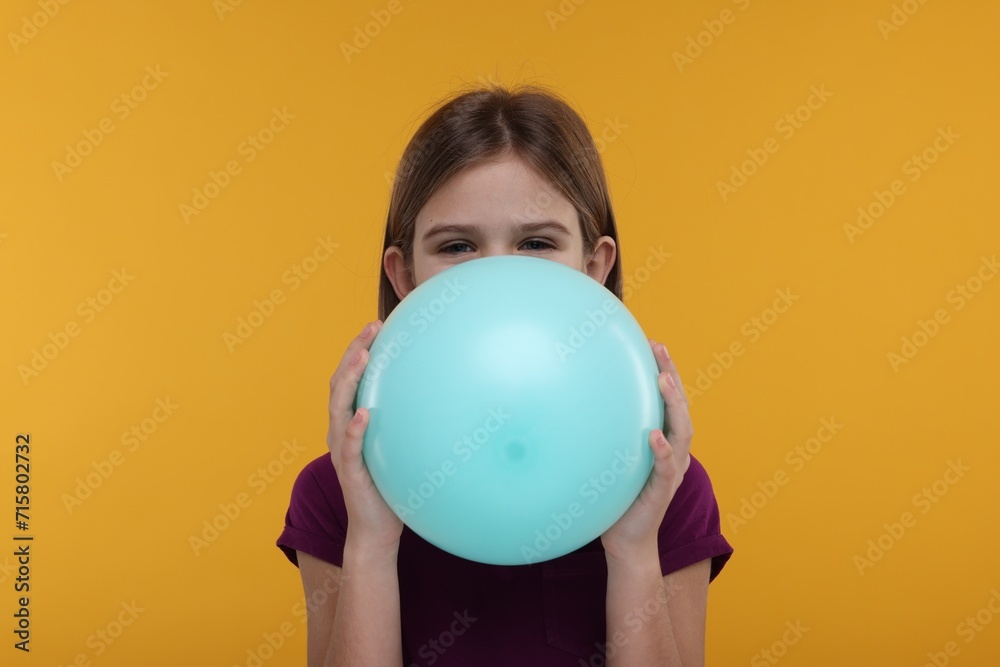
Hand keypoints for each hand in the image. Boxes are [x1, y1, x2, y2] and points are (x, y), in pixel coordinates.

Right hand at [328, 320, 403, 552]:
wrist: (377, 530)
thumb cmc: (393, 485)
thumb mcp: (402, 446)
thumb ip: (411, 422)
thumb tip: (450, 395)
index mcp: (352, 421)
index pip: (351, 377)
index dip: (359, 348)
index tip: (377, 324)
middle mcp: (341, 430)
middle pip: (340, 382)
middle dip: (354, 351)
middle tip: (372, 327)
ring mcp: (341, 449)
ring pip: (338, 407)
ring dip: (349, 380)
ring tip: (363, 357)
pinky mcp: (348, 472)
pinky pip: (348, 446)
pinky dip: (353, 429)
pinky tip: (364, 414)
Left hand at [601, 340, 692, 561]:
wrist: (625, 543)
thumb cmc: (614, 499)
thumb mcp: (608, 460)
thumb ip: (601, 436)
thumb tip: (565, 404)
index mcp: (663, 441)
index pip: (668, 400)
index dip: (664, 370)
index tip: (652, 343)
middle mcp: (673, 452)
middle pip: (681, 406)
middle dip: (672, 374)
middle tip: (659, 348)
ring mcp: (671, 471)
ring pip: (682, 432)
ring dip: (674, 404)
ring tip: (662, 380)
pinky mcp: (662, 491)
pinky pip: (667, 467)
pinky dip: (663, 450)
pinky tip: (653, 435)